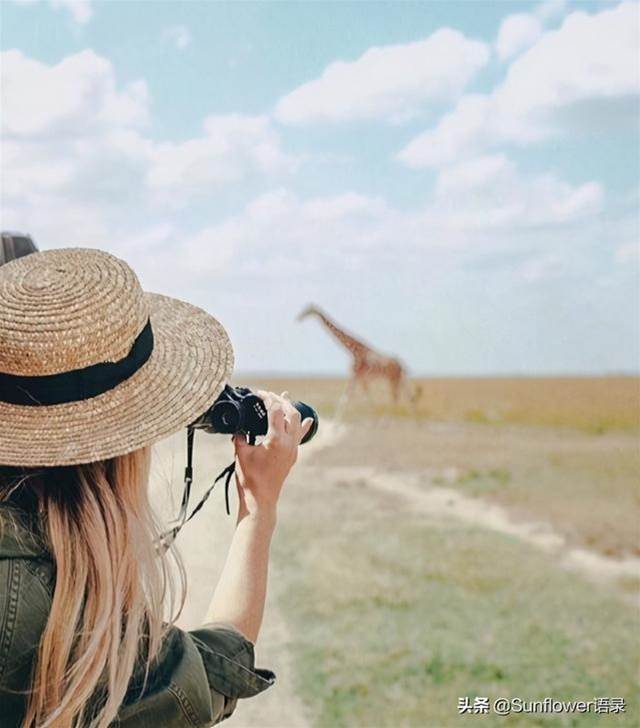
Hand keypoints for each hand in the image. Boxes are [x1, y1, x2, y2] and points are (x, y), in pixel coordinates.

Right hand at [232, 391, 312, 522]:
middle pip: (290, 412)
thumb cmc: (249, 478)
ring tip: (286, 397)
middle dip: (280, 400)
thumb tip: (238, 427)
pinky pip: (300, 436)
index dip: (267, 398)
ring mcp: (293, 449)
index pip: (275, 410)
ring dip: (290, 408)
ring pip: (297, 422)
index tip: (259, 393)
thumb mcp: (240, 454)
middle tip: (268, 394)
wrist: (261, 499)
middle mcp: (288, 442)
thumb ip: (240, 437)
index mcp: (276, 439)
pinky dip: (302, 425)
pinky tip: (308, 420)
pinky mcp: (293, 455)